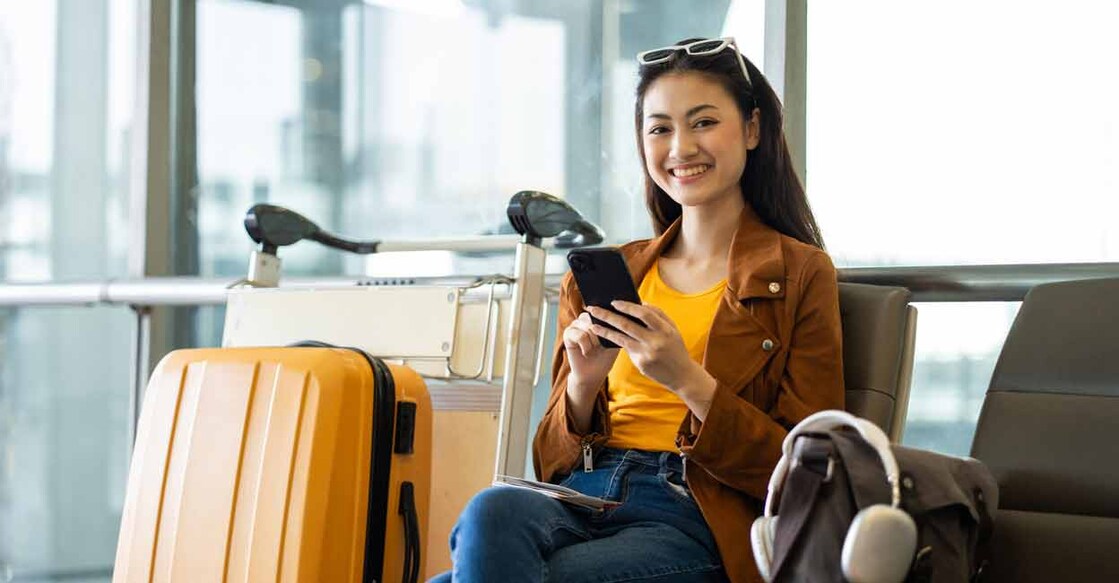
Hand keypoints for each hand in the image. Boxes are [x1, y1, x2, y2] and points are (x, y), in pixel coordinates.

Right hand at [562, 312, 619, 400]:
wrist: (593, 374)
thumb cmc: (605, 358)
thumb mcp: (614, 341)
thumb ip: (614, 328)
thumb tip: (614, 316)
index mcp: (598, 317)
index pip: (604, 308)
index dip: (607, 317)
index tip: (609, 334)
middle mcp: (586, 318)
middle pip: (597, 317)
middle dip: (601, 335)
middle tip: (600, 346)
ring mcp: (576, 324)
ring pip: (589, 327)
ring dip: (594, 342)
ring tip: (593, 349)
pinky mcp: (568, 333)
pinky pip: (580, 335)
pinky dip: (586, 345)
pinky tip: (586, 352)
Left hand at [585, 302, 702, 392]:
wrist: (682, 375)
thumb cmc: (676, 348)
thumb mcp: (672, 330)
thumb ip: (658, 314)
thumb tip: (640, 302)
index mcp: (665, 330)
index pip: (643, 313)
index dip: (627, 306)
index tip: (613, 302)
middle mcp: (655, 341)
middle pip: (626, 324)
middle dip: (607, 315)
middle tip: (592, 309)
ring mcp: (646, 353)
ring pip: (620, 338)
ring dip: (604, 330)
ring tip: (592, 325)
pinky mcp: (640, 363)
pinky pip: (626, 348)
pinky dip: (615, 341)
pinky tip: (605, 335)